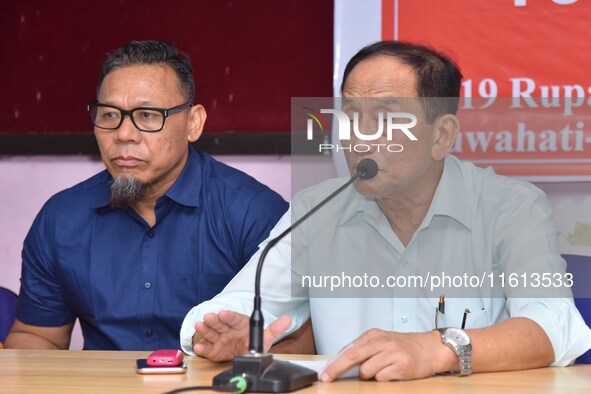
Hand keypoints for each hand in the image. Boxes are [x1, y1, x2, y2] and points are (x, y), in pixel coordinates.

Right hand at [192, 310, 291, 361]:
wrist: (239, 352)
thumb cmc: (249, 340)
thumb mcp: (263, 337)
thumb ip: (274, 329)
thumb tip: (288, 319)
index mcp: (239, 323)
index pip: (233, 318)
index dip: (228, 316)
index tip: (224, 313)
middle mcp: (227, 329)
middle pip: (220, 323)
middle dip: (214, 320)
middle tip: (208, 317)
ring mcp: (219, 339)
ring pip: (211, 333)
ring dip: (205, 329)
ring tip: (200, 325)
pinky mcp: (212, 349)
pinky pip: (206, 348)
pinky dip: (202, 347)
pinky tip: (199, 347)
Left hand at [320, 329, 452, 381]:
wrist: (429, 349)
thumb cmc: (402, 346)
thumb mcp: (381, 341)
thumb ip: (363, 349)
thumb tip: (339, 362)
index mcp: (373, 335)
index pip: (348, 349)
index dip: (334, 362)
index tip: (324, 372)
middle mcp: (382, 342)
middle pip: (353, 356)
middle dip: (337, 368)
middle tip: (326, 378)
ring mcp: (392, 353)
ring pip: (367, 371)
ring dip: (369, 375)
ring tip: (382, 368)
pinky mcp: (401, 366)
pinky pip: (381, 378)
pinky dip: (383, 378)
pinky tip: (392, 371)